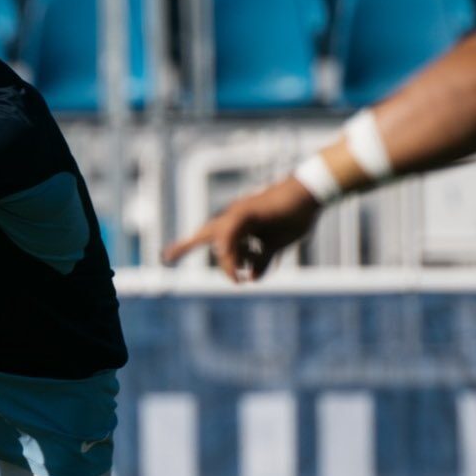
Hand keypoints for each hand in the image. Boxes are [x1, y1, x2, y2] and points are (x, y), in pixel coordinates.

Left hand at [162, 178, 323, 282]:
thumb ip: (261, 260)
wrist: (309, 196)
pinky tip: (232, 265)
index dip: (185, 246)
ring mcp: (239, 215)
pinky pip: (229, 235)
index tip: (166, 256)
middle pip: (203, 235)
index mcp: (237, 225)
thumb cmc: (293, 217)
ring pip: (222, 245)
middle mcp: (233, 219)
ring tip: (240, 279)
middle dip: (185, 246)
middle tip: (166, 256)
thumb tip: (251, 277)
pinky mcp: (247, 214)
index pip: (206, 236)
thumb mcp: (275, 245)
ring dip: (230, 265)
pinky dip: (228, 251)